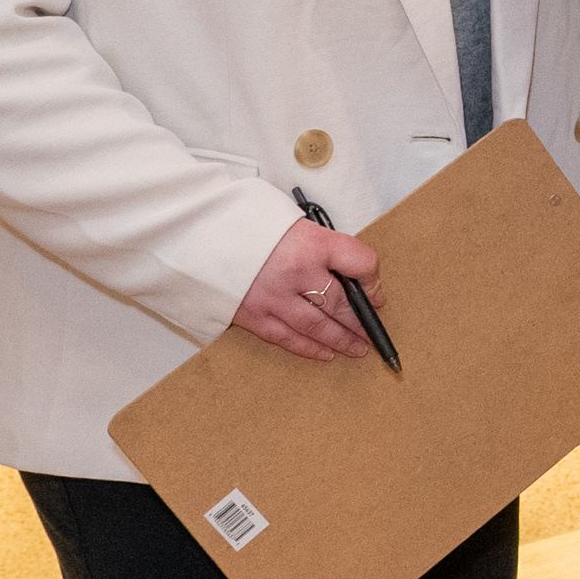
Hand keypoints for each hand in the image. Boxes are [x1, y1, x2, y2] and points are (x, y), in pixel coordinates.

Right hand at [234, 220, 388, 361]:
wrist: (204, 233)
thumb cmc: (256, 227)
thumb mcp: (298, 224)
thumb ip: (325, 248)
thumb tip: (354, 277)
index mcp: (311, 242)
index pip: (359, 262)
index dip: (372, 279)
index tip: (376, 293)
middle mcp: (296, 271)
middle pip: (339, 302)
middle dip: (359, 320)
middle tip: (371, 332)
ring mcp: (273, 296)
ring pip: (316, 326)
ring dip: (340, 340)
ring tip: (357, 349)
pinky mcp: (253, 314)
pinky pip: (286, 337)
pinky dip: (308, 348)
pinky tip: (326, 354)